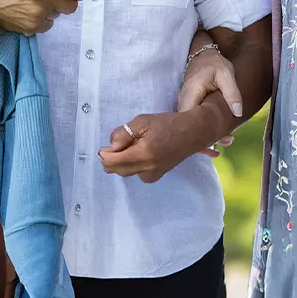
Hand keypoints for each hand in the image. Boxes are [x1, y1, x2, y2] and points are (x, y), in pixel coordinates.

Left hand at [98, 107, 219, 182]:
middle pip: (116, 170)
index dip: (105, 154)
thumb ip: (123, 134)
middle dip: (113, 157)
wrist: (191, 133)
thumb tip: (110, 147)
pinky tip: (143, 152)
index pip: (111, 163)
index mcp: (143, 155)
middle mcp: (146, 170)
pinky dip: (132, 164)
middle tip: (122, 141)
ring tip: (135, 145)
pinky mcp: (155, 177)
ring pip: (125, 171)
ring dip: (123, 160)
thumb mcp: (142, 121)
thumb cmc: (167, 124)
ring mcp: (151, 176)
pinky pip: (135, 172)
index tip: (108, 145)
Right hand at [177, 47, 240, 155]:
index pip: (190, 120)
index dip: (201, 135)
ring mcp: (184, 103)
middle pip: (189, 127)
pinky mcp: (188, 105)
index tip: (218, 142)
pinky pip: (192, 121)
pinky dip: (202, 130)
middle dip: (205, 139)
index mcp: (191, 94)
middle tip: (227, 143)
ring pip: (190, 126)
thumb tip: (237, 113)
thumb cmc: (214, 63)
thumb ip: (232, 93)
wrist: (202, 53)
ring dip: (205, 136)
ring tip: (226, 142)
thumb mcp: (226, 73)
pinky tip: (216, 137)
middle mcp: (183, 101)